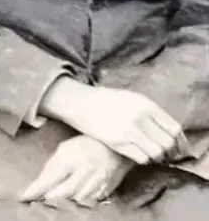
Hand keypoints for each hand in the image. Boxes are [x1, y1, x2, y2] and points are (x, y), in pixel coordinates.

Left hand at [20, 135, 133, 206]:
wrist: (116, 146)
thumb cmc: (85, 144)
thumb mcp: (65, 149)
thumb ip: (54, 166)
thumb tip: (42, 183)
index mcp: (69, 157)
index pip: (49, 178)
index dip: (36, 189)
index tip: (24, 197)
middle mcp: (82, 172)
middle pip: (62, 193)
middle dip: (48, 198)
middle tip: (37, 203)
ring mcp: (96, 183)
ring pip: (76, 201)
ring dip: (63, 204)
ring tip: (53, 206)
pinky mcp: (106, 191)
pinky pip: (90, 203)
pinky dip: (79, 205)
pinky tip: (72, 206)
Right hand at [41, 78, 189, 164]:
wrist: (78, 102)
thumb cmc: (104, 99)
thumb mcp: (131, 98)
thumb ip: (150, 112)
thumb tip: (169, 132)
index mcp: (145, 104)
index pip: (174, 128)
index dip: (179, 141)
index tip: (177, 147)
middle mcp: (140, 117)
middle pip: (168, 143)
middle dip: (169, 152)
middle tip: (164, 154)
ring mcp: (129, 130)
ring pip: (157, 153)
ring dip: (156, 157)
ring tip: (149, 154)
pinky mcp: (118, 142)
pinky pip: (142, 158)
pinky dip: (143, 159)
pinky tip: (137, 154)